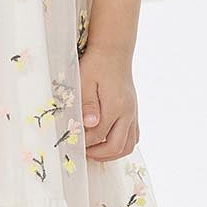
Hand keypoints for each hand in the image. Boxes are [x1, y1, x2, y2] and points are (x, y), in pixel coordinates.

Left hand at [79, 46, 139, 161]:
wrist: (114, 52)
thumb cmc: (96, 64)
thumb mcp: (85, 81)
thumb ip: (87, 104)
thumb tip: (89, 125)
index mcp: (115, 105)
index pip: (99, 134)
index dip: (85, 142)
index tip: (72, 141)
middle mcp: (128, 112)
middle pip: (117, 146)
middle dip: (99, 154)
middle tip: (83, 152)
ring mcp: (133, 113)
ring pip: (129, 145)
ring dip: (112, 153)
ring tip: (95, 151)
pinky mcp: (134, 112)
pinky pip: (134, 136)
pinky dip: (122, 145)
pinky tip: (108, 141)